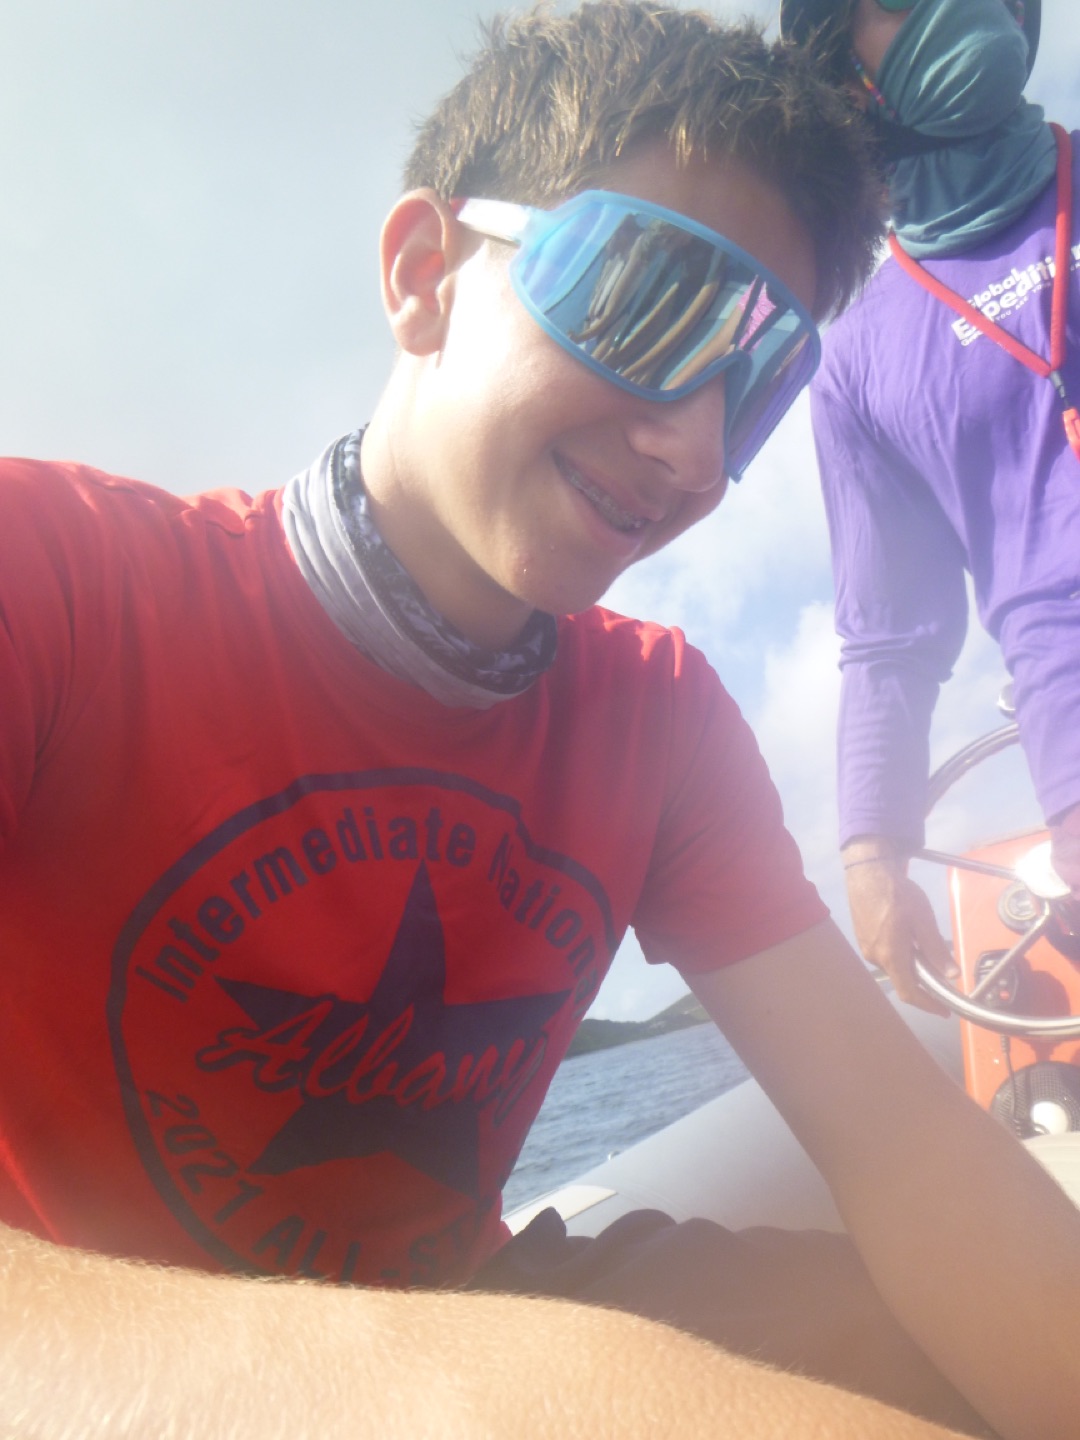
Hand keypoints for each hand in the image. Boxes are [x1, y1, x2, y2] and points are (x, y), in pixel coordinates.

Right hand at [842, 839, 957, 1015]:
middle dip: (922, 980)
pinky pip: (884, 954)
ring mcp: (866, 948)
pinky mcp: (862, 938)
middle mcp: (875, 957)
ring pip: (893, 966)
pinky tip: (906, 935)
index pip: (910, 993)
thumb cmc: (896, 893)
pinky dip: (899, 953)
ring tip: (922, 944)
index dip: (928, 1005)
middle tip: (940, 970)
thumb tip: (952, 974)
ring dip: (910, 964)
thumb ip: (936, 948)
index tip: (944, 1011)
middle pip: (902, 979)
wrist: (867, 871)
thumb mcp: (922, 918)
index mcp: (891, 955)